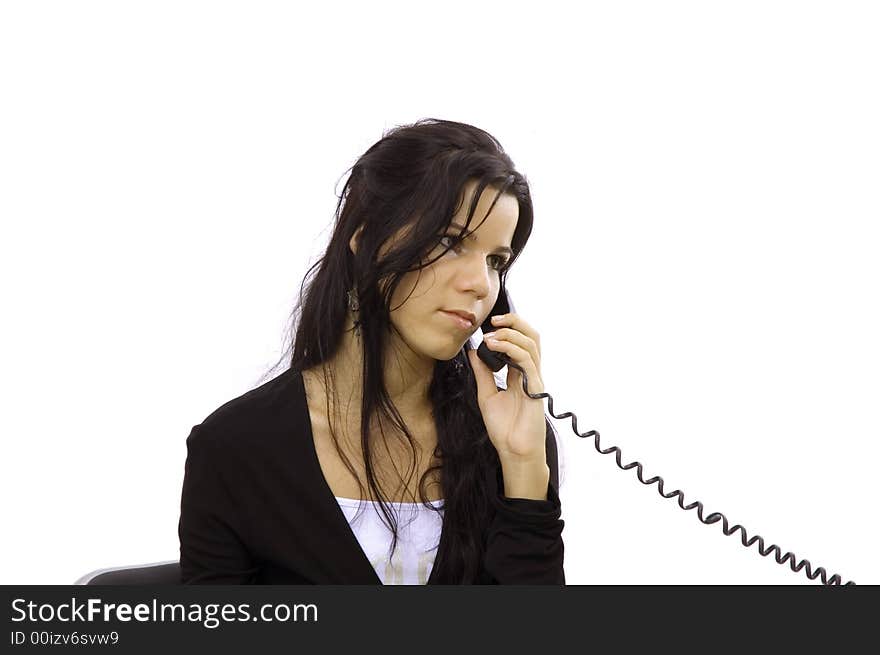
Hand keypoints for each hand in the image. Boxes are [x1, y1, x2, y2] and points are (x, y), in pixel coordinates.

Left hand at [467, 311, 546, 461]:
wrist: (513, 452)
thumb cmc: (504, 428)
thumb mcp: (486, 395)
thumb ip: (483, 373)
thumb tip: (474, 352)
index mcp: (520, 373)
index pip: (520, 341)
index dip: (508, 328)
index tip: (488, 325)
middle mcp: (530, 372)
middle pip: (532, 336)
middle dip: (515, 322)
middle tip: (494, 320)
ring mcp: (535, 378)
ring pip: (532, 344)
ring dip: (510, 334)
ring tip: (491, 335)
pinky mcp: (535, 387)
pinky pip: (528, 360)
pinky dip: (512, 349)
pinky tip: (495, 347)